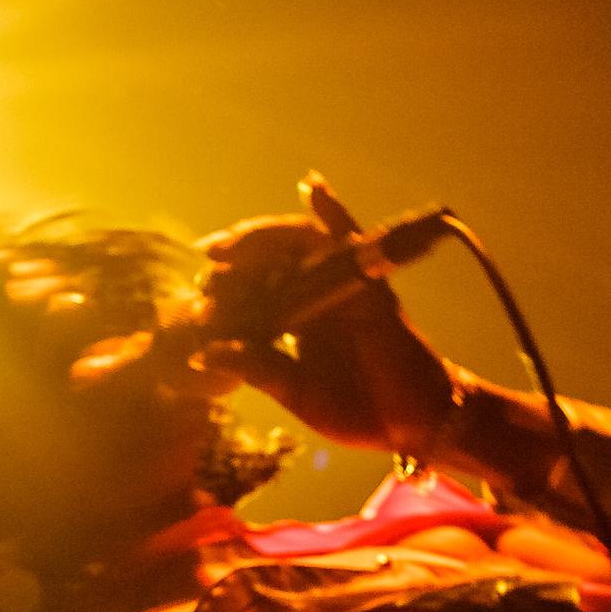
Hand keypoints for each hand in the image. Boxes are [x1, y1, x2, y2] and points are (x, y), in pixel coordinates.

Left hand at [188, 175, 459, 456]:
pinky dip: (333, 210)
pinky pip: (351, 240)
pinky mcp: (370, 286)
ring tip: (233, 243)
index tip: (198, 290)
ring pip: (298, 244)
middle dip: (237, 252)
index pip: (252, 287)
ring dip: (264, 235)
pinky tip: (312, 187)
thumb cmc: (359, 410)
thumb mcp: (296, 393)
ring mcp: (342, 285)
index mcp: (294, 318)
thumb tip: (202, 352)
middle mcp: (315, 294)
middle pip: (270, 258)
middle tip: (208, 257)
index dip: (224, 283)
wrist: (412, 424)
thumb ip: (256, 369)